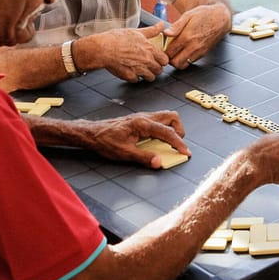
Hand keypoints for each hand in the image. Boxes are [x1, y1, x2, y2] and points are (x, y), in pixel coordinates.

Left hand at [74, 111, 188, 168]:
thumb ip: (144, 157)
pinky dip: (163, 129)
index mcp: (142, 124)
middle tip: (177, 145)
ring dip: (172, 129)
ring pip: (166, 117)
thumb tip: (160, 162)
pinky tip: (157, 141)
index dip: (179, 143)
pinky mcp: (140, 120)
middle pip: (172, 117)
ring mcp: (142, 117)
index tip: (186, 152)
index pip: (168, 132)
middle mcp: (144, 117)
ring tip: (169, 144)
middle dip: (179, 131)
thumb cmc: (105, 141)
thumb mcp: (125, 153)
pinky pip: (158, 121)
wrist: (92, 133)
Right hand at [80, 22, 168, 81]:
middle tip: (149, 64)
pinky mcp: (130, 76)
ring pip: (150, 77)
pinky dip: (134, 77)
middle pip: (159, 70)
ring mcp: (139, 70)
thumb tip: (161, 25)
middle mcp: (146, 60)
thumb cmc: (116, 39)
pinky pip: (137, 80)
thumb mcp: (136, 32)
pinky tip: (130, 71)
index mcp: (149, 49)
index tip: (157, 59)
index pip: (165, 60)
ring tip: (140, 69)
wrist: (102, 49)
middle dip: (155, 68)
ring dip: (147, 74)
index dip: (162, 60)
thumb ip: (151, 30)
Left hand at [163, 3, 231, 68]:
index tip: (162, 48)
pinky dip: (186, 59)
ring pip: (183, 65)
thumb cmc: (205, 15)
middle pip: (175, 63)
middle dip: (169, 59)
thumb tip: (166, 33)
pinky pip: (191, 62)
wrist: (221, 18)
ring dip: (177, 60)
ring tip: (176, 52)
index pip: (169, 52)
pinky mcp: (204, 53)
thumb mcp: (188, 15)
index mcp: (186, 36)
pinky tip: (185, 51)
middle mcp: (193, 46)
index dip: (163, 51)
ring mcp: (199, 51)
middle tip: (168, 52)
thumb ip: (176, 26)